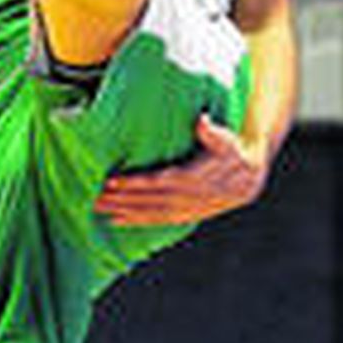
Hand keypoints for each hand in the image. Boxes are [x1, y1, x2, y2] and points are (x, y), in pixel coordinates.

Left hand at [95, 114, 268, 227]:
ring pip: (148, 213)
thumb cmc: (232, 151)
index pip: (158, 182)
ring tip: (97, 208)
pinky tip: (116, 221)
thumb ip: (213, 133)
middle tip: (94, 197)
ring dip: (122, 211)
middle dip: (120, 199)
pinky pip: (156, 221)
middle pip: (147, 200)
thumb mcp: (226, 139)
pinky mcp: (184, 215)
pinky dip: (135, 221)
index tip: (111, 180)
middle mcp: (187, 198)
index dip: (134, 183)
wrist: (248, 178)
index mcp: (194, 178)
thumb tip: (202, 122)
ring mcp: (185, 209)